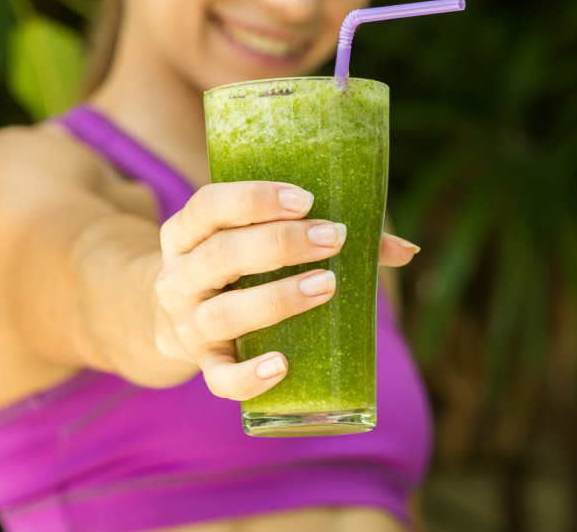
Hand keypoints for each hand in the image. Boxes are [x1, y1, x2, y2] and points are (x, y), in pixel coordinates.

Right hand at [153, 181, 417, 400]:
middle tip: (333, 238)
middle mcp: (178, 277)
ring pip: (224, 314)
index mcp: (187, 233)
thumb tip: (406, 249)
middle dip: (280, 244)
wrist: (170, 321)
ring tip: (326, 286)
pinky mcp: (204, 364)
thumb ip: (325, 237)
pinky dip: (247, 375)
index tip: (306, 200)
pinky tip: (282, 365)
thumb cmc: (235, 270)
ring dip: (277, 298)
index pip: (209, 206)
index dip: (253, 200)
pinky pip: (219, 377)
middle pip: (220, 255)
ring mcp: (188, 324)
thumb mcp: (254, 242)